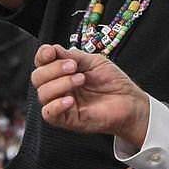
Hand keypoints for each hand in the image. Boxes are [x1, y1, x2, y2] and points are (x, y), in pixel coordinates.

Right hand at [31, 44, 149, 145]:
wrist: (130, 101)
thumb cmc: (114, 82)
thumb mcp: (94, 62)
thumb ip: (72, 56)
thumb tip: (52, 49)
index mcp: (63, 72)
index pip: (41, 63)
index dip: (42, 56)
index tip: (51, 52)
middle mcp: (59, 87)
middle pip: (38, 77)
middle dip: (54, 69)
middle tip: (74, 67)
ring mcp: (61, 103)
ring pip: (43, 94)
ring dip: (61, 84)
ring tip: (81, 80)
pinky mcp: (67, 119)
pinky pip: (48, 114)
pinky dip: (56, 105)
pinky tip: (70, 100)